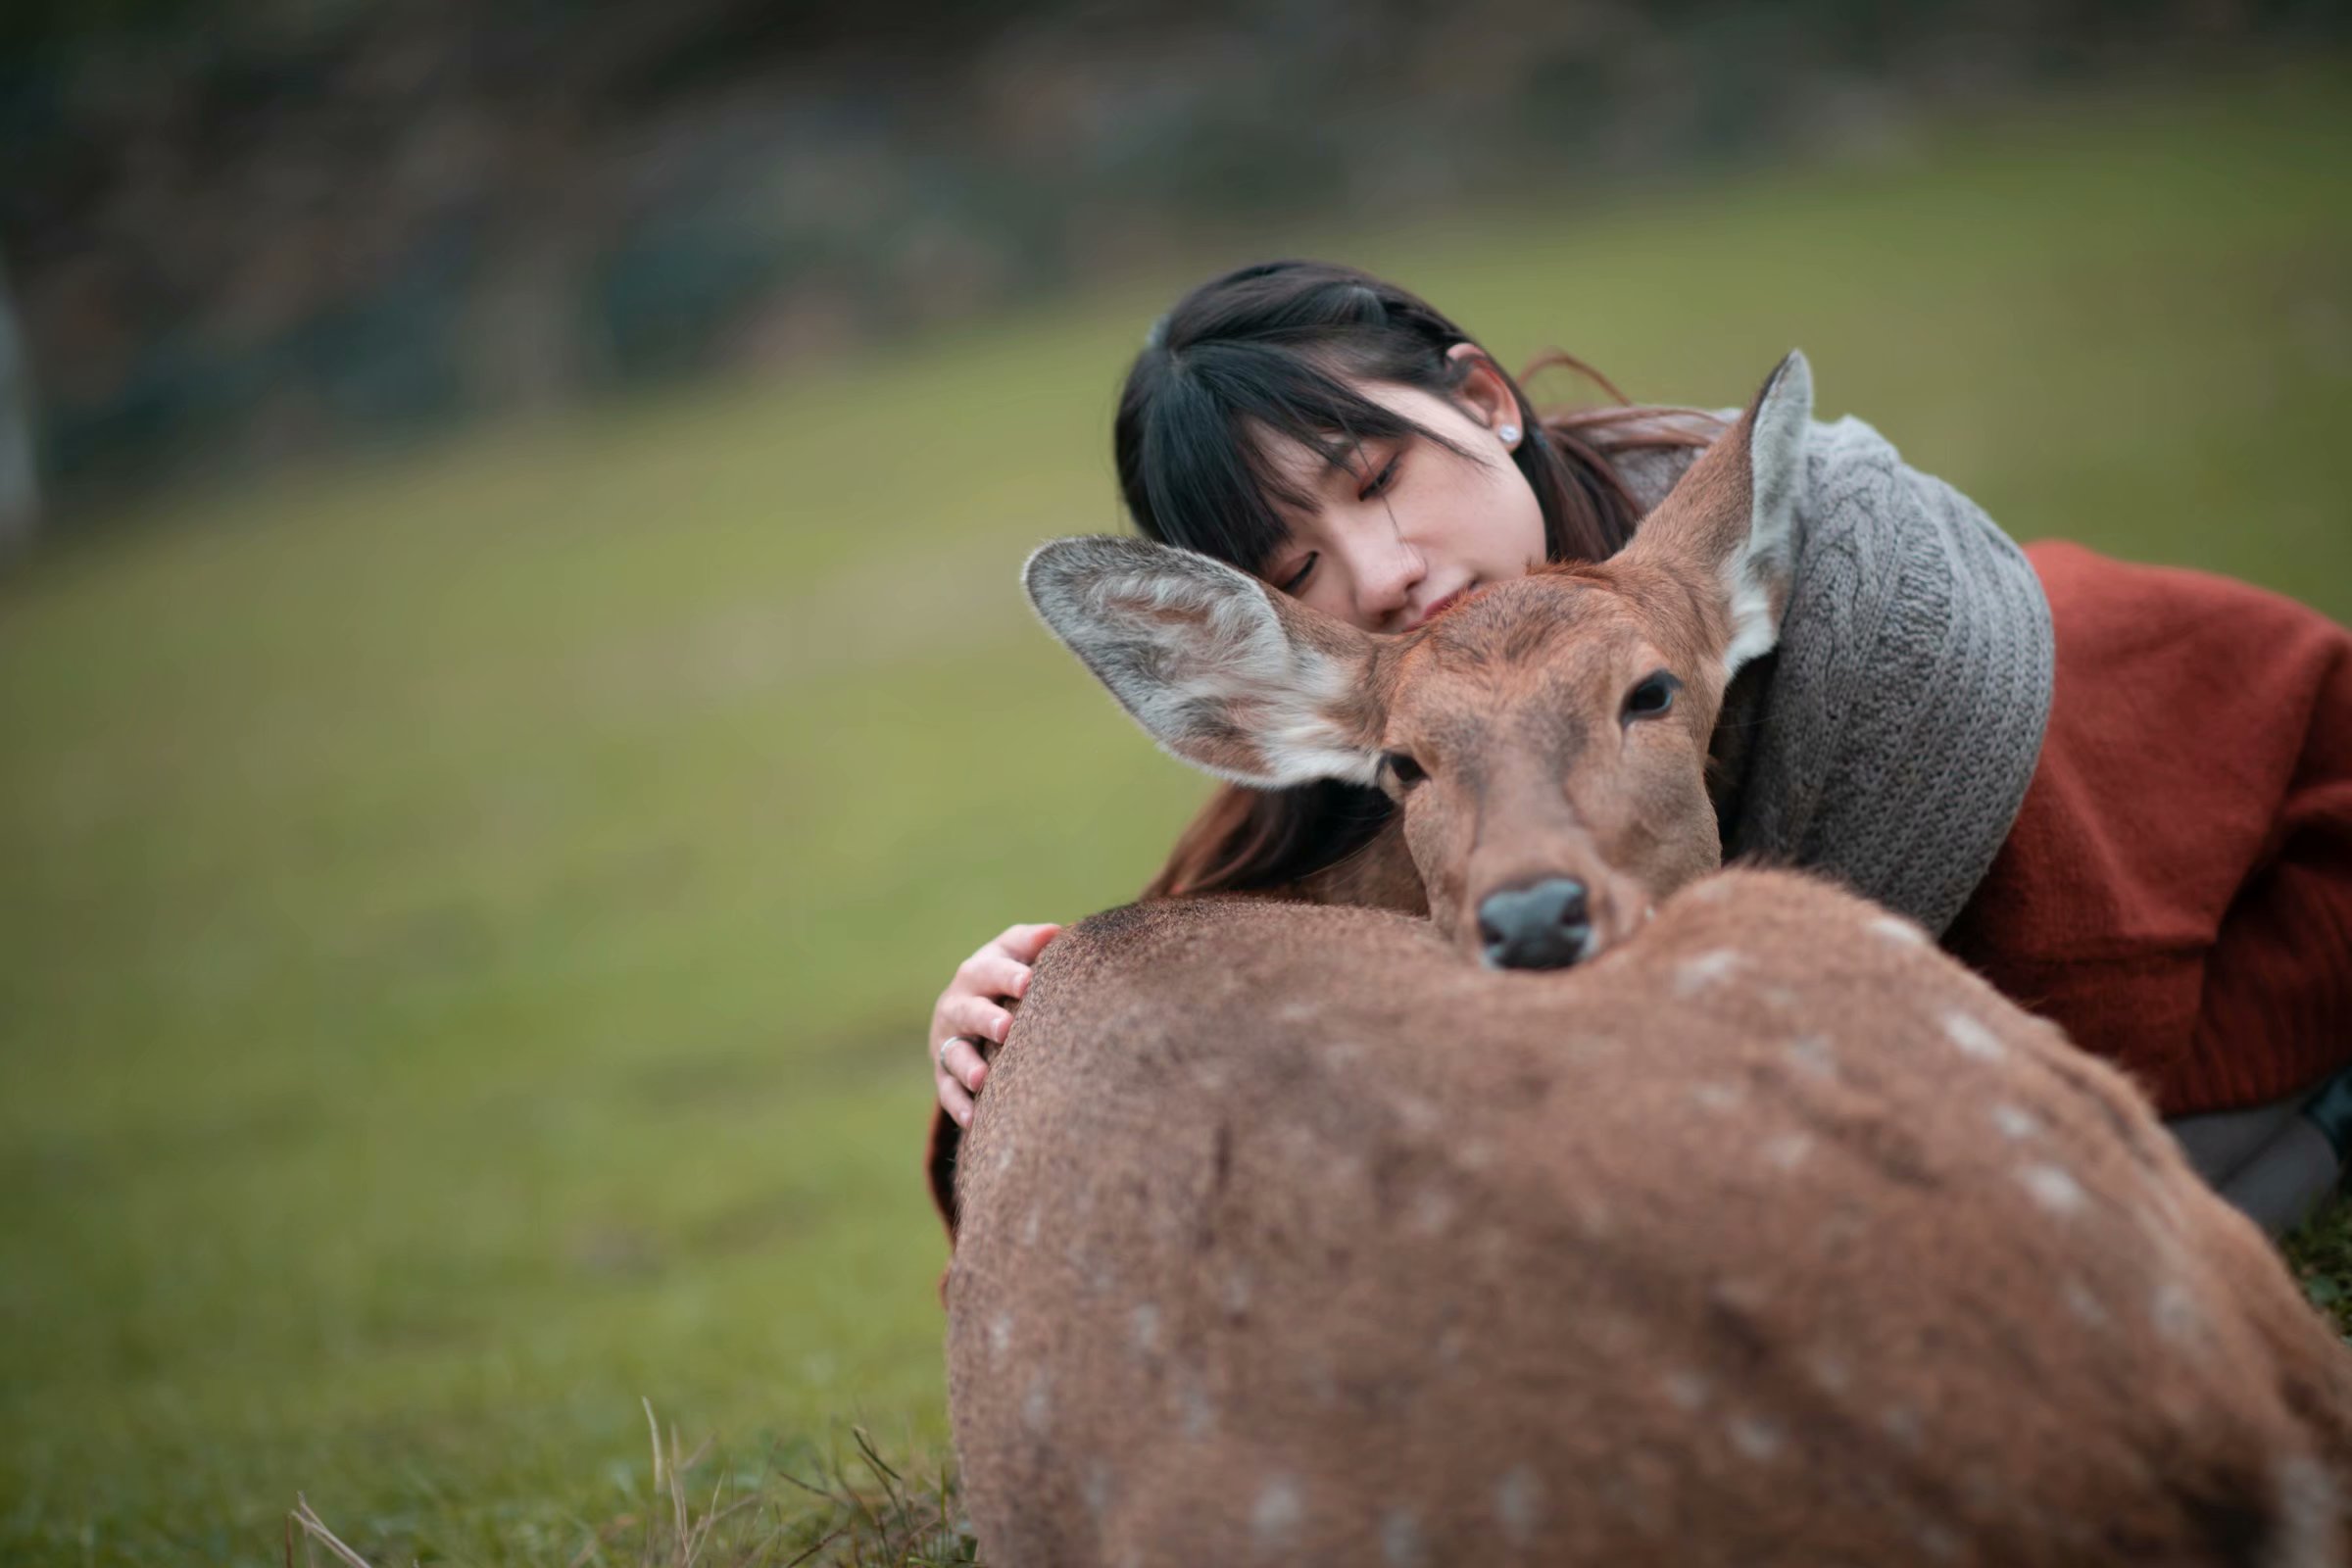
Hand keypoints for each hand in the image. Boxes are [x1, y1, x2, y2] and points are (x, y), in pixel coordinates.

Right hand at [931, 922, 1061, 1128]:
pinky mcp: (943, 1072)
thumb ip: (1032, 942)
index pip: (991, 969)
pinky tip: (972, 1118)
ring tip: (981, 1079)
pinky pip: (946, 1090)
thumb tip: (1055, 931)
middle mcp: (957, 1004)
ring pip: (953, 1053)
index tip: (1029, 981)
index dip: (1008, 974)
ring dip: (966, 1065)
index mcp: (978, 972)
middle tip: (1007, 1029)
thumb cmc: (1007, 976)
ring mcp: (948, 1040)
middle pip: (968, 1011)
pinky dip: (957, 1104)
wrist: (970, 1007)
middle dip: (985, 1019)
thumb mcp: (1014, 953)